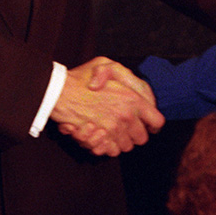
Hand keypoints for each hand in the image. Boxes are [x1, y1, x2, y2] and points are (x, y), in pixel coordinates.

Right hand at [49, 56, 163, 156]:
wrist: (59, 92)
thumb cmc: (80, 77)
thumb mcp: (103, 64)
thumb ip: (122, 73)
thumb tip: (133, 90)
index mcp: (133, 99)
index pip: (156, 121)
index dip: (152, 124)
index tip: (147, 124)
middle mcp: (127, 116)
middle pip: (142, 138)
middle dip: (135, 134)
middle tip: (125, 127)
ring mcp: (114, 130)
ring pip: (127, 146)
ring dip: (120, 141)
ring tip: (111, 131)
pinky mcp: (100, 140)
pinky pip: (112, 151)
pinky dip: (108, 147)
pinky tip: (101, 137)